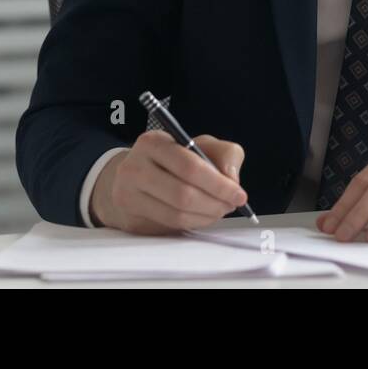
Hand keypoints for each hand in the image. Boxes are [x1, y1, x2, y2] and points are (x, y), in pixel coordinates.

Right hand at [90, 131, 248, 233]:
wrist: (132, 177)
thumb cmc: (173, 160)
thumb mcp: (200, 144)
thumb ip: (224, 154)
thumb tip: (231, 179)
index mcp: (153, 143)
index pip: (190, 166)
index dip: (218, 184)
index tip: (239, 193)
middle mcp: (134, 168)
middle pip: (183, 194)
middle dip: (215, 202)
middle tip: (231, 204)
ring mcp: (128, 195)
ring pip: (177, 213)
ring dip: (207, 216)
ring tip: (220, 210)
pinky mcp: (131, 218)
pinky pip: (170, 225)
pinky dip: (194, 223)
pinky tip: (204, 216)